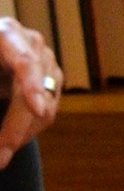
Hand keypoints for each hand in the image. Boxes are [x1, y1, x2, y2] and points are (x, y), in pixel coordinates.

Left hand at [0, 15, 59, 165]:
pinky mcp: (52, 80)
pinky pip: (46, 114)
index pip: (25, 61)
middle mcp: (31, 44)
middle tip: (0, 157)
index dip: (32, 86)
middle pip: (35, 91)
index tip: (37, 110)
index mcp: (6, 33)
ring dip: (19, 135)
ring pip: (45, 108)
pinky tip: (9, 140)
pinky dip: (26, 133)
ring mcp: (46, 62)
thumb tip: (32, 109)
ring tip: (0, 153)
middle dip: (16, 128)